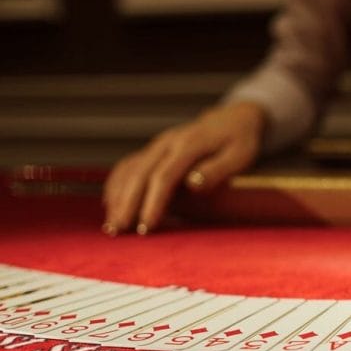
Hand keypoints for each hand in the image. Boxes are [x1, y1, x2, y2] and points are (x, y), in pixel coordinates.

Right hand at [102, 101, 266, 234]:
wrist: (232, 119)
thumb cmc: (240, 140)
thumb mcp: (240, 154)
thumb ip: (218, 169)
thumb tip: (193, 183)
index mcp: (188, 144)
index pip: (164, 176)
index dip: (153, 201)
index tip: (146, 225)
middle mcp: (167, 143)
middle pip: (140, 174)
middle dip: (127, 204)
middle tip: (118, 231)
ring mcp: (158, 146)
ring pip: (130, 170)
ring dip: (117, 197)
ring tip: (111, 226)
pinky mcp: (154, 150)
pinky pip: (128, 165)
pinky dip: (116, 184)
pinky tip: (110, 204)